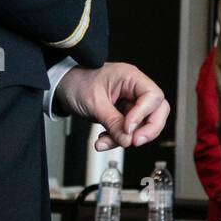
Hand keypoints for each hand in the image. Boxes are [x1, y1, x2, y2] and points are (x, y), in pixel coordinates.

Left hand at [55, 62, 169, 151]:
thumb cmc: (78, 83)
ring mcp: (130, 102)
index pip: (153, 96)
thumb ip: (112, 122)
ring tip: (106, 142)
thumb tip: (128, 140)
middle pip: (157, 110)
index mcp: (131, 77)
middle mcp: (134, 89)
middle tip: (135, 141)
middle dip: (148, 129)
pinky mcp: (123, 114)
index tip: (129, 128)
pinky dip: (117, 138)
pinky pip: (128, 130)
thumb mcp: (94, 103)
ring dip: (127, 138)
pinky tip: (103, 141)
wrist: (63, 86)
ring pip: (143, 124)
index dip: (144, 114)